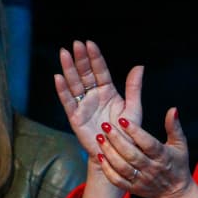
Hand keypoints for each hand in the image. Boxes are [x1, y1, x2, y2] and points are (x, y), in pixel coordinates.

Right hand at [55, 40, 143, 156]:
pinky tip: (58, 77)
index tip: (89, 43)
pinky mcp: (75, 117)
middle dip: (80, 59)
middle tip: (75, 44)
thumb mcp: (134, 109)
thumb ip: (134, 88)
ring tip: (63, 54)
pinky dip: (62, 90)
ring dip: (68, 69)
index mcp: (108, 91)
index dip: (94, 57)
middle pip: (85, 73)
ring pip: (74, 83)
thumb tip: (139, 66)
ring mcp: (84, 105)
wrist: (119, 154)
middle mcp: (94, 96)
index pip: (100, 70)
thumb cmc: (127, 133)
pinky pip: (68, 101)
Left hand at [96, 107, 192, 197]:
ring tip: (100, 138)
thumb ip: (174, 127)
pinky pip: (117, 180)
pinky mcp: (133, 189)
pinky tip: (100, 156)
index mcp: (163, 157)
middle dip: (117, 139)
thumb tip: (173, 109)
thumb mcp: (180, 145)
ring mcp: (141, 180)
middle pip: (132, 155)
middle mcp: (151, 169)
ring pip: (122, 167)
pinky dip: (107, 170)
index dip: (135, 132)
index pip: (148, 143)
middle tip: (105, 125)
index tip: (122, 120)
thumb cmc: (177, 165)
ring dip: (109, 153)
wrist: (174, 193)